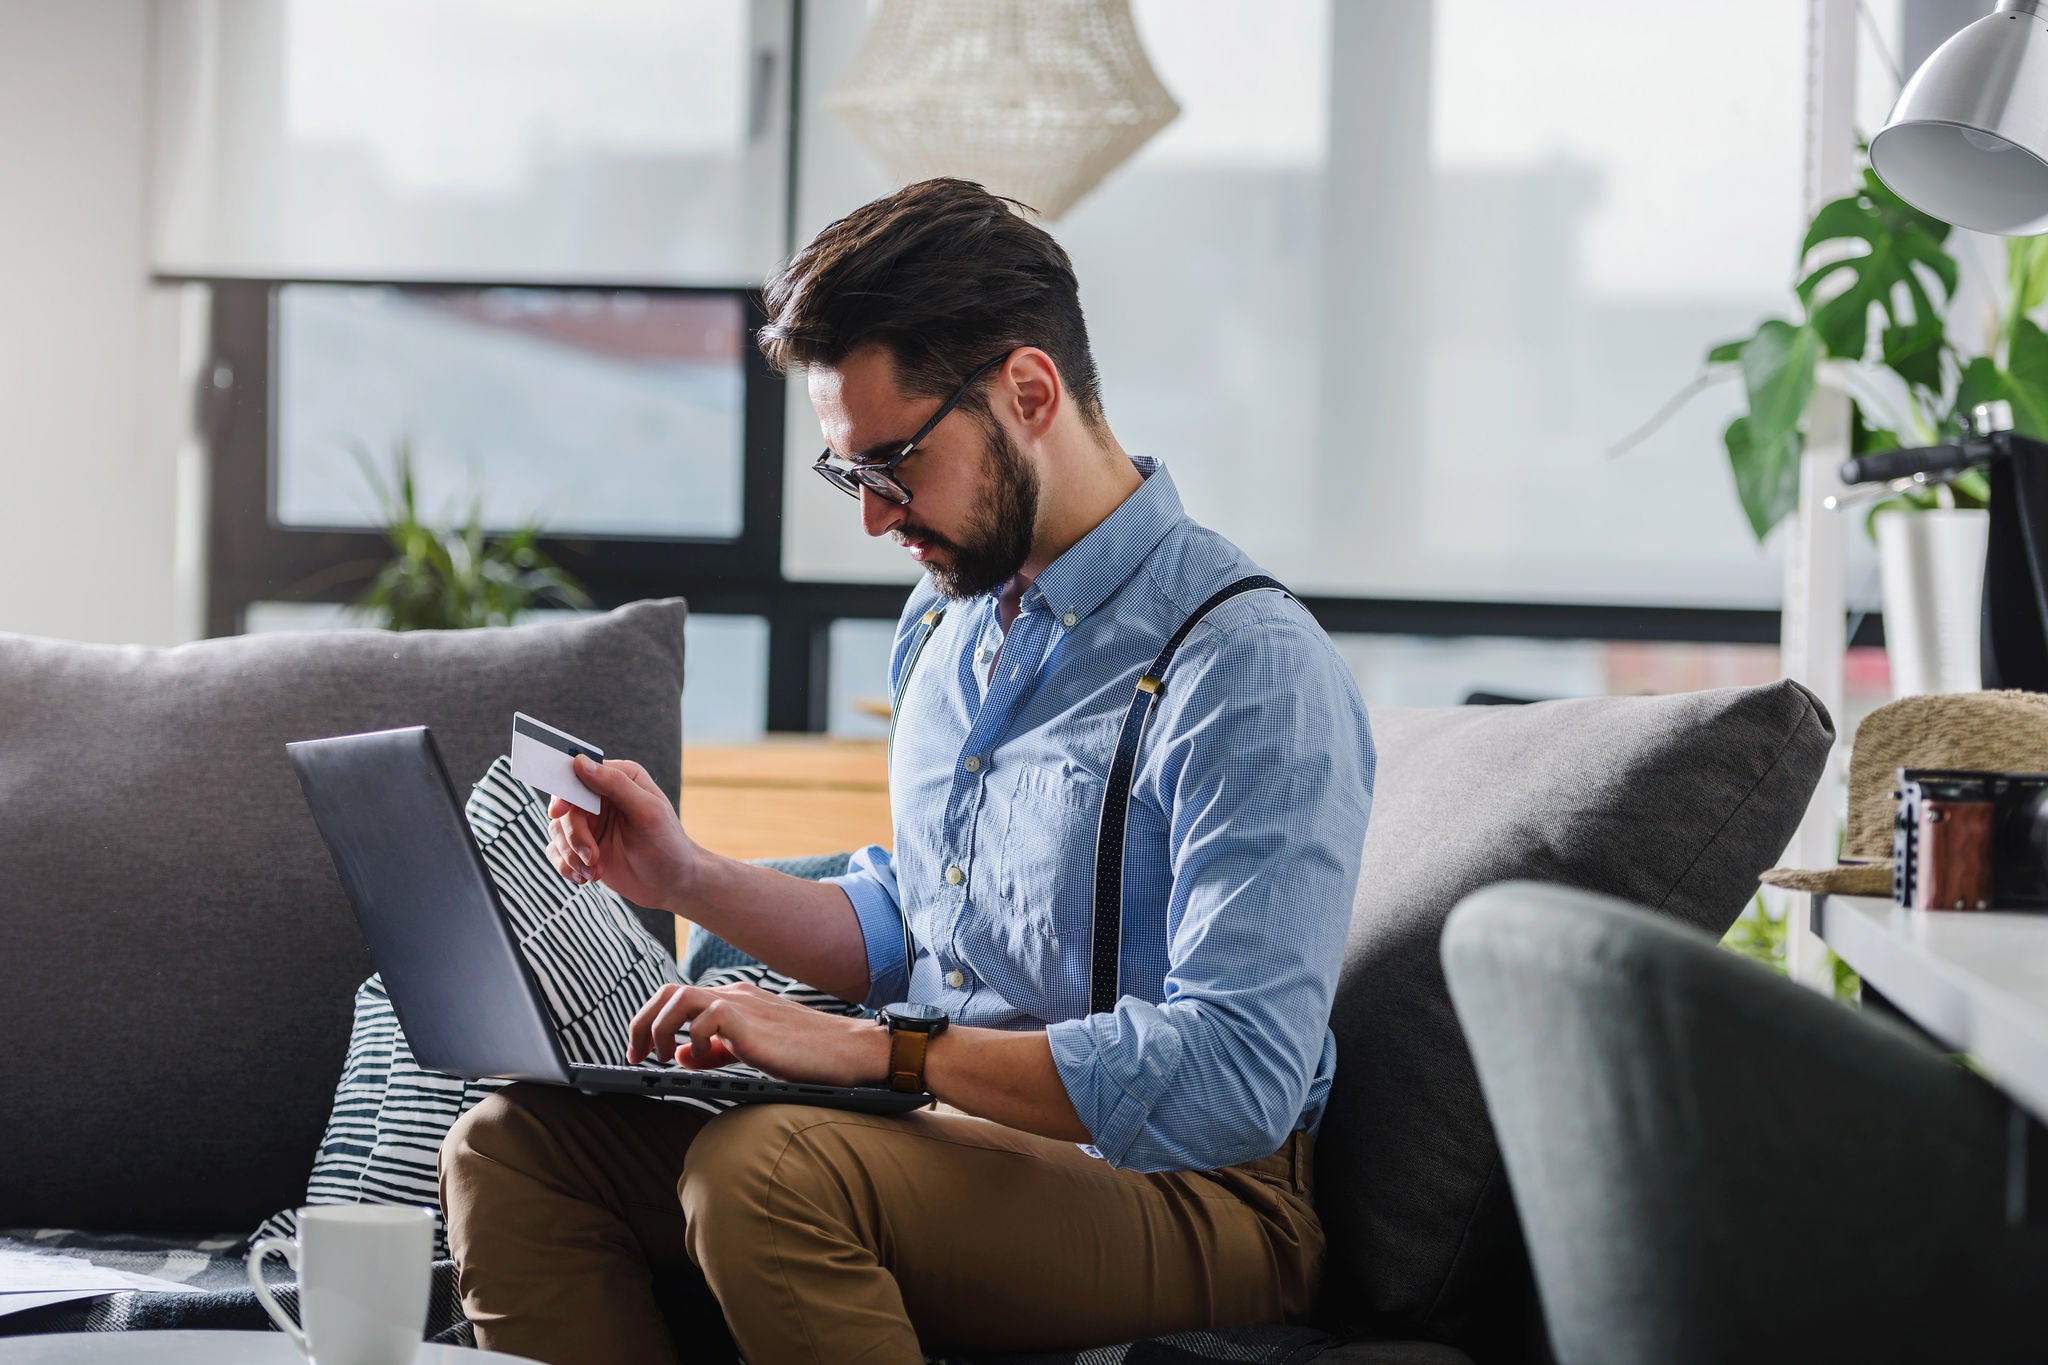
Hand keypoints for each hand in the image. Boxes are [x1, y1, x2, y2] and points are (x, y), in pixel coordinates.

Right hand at [544, 755, 696, 912]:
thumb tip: (581, 762)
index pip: (580, 775)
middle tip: (592, 856)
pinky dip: (566, 866)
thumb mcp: (648, 811)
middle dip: (574, 836)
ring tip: (594, 871)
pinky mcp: (583, 847)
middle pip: (565, 808)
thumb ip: (616, 785)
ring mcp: (590, 823)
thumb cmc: (668, 844)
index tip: (559, 812)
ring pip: (557, 831)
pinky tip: (587, 877)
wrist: (672, 883)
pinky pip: (556, 851)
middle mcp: (601, 798)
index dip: (565, 793)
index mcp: (619, 779)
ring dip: (571, 855)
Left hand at [626, 981, 890, 1087]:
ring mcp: (740, 1004)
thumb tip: (682, 1056)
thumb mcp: (752, 1051)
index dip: (652, 1024)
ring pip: (677, 997)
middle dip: (642, 1023)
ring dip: (658, 1028)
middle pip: (667, 993)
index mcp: (735, 1000)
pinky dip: (692, 1041)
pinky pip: (702, 1018)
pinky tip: (701, 1060)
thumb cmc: (807, 1054)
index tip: (644, 1053)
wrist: (848, 1050)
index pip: (678, 1000)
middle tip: (636, 1057)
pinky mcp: (748, 1019)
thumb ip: (717, 1050)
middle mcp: (733, 995)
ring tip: (660, 1058)